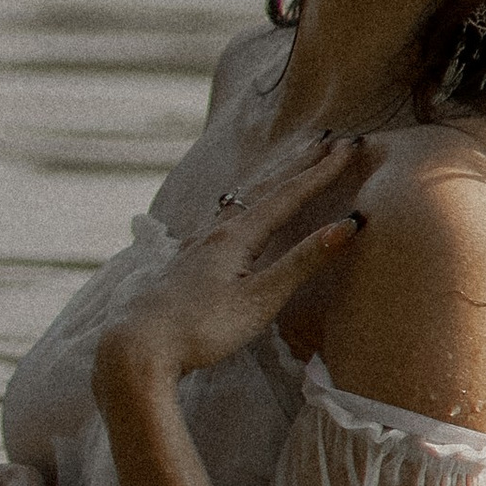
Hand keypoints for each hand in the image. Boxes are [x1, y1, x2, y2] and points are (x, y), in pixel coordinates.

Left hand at [97, 130, 372, 391]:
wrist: (136, 346)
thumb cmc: (200, 329)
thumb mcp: (259, 300)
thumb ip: (301, 263)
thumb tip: (346, 227)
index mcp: (237, 236)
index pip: (288, 195)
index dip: (320, 172)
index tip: (348, 146)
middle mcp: (216, 231)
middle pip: (265, 187)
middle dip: (299, 163)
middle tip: (328, 139)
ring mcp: (196, 244)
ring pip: (242, 199)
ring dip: (271, 178)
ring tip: (288, 163)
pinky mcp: (185, 262)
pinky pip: (223, 216)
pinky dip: (244, 201)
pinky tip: (234, 211)